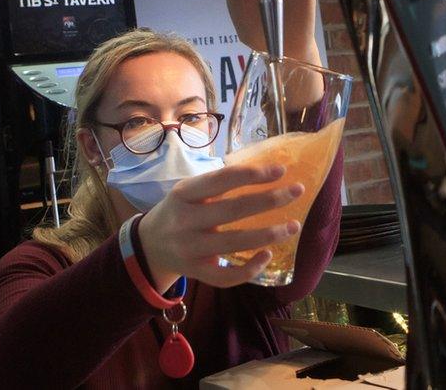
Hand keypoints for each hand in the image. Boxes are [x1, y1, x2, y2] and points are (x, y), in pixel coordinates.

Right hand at [137, 163, 304, 289]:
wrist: (148, 245)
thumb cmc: (180, 211)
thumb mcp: (189, 191)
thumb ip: (219, 184)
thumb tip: (267, 171)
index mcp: (184, 193)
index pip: (221, 179)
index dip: (252, 174)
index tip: (281, 170)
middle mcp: (184, 220)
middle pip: (233, 210)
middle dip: (269, 200)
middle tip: (297, 191)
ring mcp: (189, 249)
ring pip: (234, 243)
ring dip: (268, 234)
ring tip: (293, 225)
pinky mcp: (195, 272)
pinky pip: (225, 276)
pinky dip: (249, 269)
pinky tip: (268, 256)